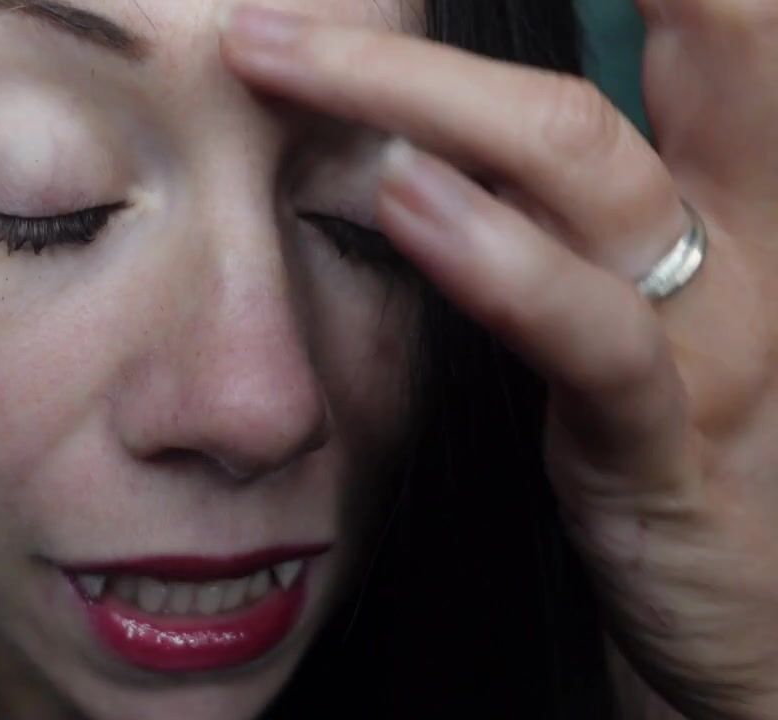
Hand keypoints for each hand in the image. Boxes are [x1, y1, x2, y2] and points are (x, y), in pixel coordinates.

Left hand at [218, 3, 777, 717]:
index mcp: (726, 195)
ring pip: (587, 166)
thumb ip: (548, 214)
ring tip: (286, 54)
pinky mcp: (661, 441)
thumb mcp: (615, 303)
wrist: (744, 616)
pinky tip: (402, 201)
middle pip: (682, 49)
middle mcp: (738, 240)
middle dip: (528, 0)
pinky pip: (591, 335)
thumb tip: (424, 135)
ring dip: (419, 93)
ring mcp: (711, 335)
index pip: (708, 36)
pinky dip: (495, 260)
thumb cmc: (661, 439)